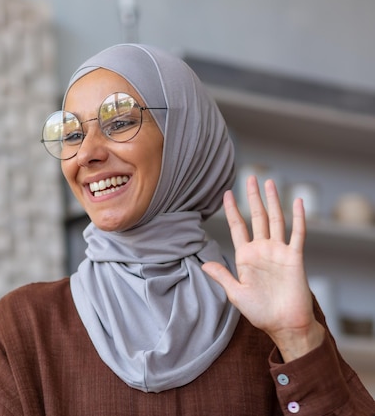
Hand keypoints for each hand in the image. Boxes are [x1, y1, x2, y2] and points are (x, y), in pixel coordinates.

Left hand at [202, 176, 324, 361]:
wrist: (285, 325)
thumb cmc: (260, 312)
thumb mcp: (236, 293)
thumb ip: (222, 276)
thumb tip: (203, 265)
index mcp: (246, 256)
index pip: (237, 227)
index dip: (232, 210)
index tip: (226, 193)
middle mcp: (262, 250)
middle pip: (257, 217)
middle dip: (253, 198)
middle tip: (250, 178)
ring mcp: (279, 251)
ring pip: (276, 219)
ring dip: (273, 201)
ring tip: (269, 182)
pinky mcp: (295, 257)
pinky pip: (297, 233)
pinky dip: (298, 217)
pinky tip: (297, 201)